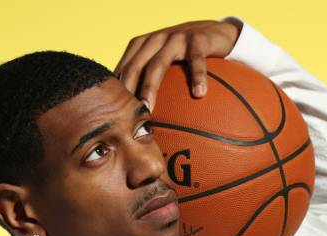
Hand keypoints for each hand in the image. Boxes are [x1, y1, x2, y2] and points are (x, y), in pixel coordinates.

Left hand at [114, 20, 240, 110]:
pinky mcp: (198, 39)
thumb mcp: (163, 61)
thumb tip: (134, 113)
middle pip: (135, 67)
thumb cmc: (184, 54)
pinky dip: (197, 76)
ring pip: (158, 64)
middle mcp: (155, 40)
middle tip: (123, 115)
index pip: (124, 68)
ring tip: (148, 108)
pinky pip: (196, 59)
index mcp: (142, 46)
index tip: (112, 113)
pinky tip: (199, 94)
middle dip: (127, 90)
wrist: (214, 30)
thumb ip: (148, 80)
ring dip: (150, 87)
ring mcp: (175, 38)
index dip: (116, 89)